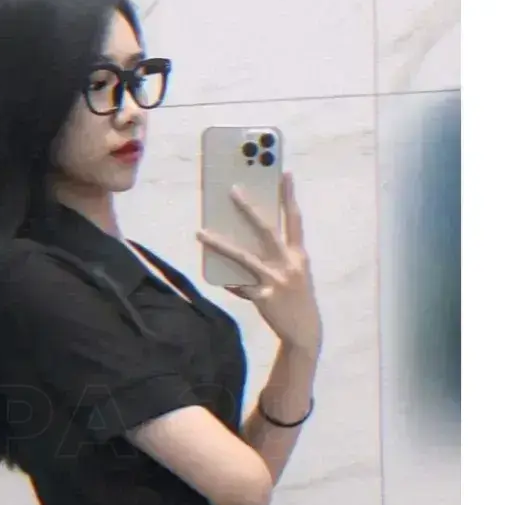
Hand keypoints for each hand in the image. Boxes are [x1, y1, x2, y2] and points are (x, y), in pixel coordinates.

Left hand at [196, 173, 321, 356]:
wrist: (304, 331)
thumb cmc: (296, 298)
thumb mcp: (294, 273)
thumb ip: (277, 257)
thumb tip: (246, 241)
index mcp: (297, 255)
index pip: (294, 219)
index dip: (289, 196)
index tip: (284, 174)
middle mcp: (288, 263)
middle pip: (266, 230)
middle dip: (249, 209)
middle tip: (233, 190)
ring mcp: (275, 279)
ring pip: (243, 257)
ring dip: (220, 244)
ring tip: (200, 233)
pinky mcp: (263, 296)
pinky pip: (240, 285)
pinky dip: (229, 282)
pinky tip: (219, 279)